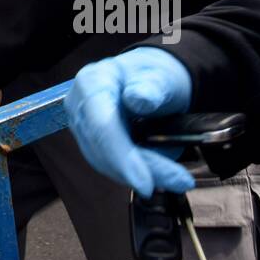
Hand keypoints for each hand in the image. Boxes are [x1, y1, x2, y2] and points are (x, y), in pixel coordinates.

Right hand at [65, 48, 194, 196]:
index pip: (101, 125)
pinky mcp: (90, 143)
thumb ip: (152, 86)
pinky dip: (137, 174)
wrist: (151, 81)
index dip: (121, 156)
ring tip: (177, 176)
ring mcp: (82, 126)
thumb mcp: (161, 76)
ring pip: (106, 164)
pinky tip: (162, 173)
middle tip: (179, 180)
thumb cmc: (155, 77)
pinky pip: (110, 166)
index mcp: (92, 82)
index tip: (145, 182)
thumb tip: (139, 98)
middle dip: (141, 170)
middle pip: (102, 150)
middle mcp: (80, 105)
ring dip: (142, 175)